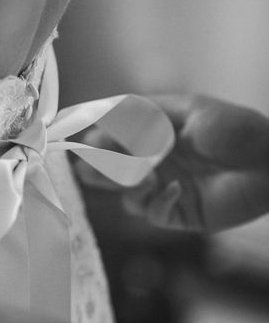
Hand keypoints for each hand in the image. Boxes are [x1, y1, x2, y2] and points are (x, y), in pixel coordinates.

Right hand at [77, 94, 268, 231]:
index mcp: (150, 135)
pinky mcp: (175, 213)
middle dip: (96, 166)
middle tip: (93, 164)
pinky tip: (176, 190)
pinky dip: (158, 201)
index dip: (94, 139)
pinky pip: (151, 212)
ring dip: (126, 184)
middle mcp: (151, 162)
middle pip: (106, 170)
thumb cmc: (237, 130)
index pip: (108, 138)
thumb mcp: (190, 109)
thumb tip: (102, 118)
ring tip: (143, 177)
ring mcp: (161, 188)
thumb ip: (146, 114)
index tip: (85, 138)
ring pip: (124, 193)